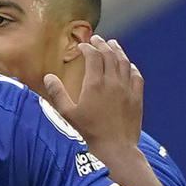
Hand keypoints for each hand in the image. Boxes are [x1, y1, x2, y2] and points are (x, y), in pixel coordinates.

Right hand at [43, 36, 142, 155]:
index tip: (82, 46)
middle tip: (97, 38)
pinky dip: (131, 67)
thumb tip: (48, 77)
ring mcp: (127, 89)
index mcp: (95, 84)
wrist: (115, 147)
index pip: (93, 57)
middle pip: (109, 55)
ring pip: (124, 62)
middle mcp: (113, 82)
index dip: (87, 48)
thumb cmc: (88, 131)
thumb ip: (57, 93)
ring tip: (113, 44)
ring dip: (118, 51)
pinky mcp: (137, 97)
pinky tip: (129, 65)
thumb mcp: (67, 114)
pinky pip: (136, 76)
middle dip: (102, 44)